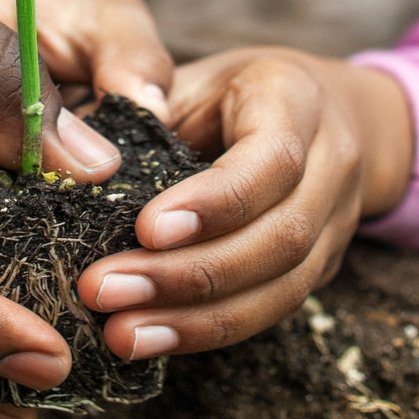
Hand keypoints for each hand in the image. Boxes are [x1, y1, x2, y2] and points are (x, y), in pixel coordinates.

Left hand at [74, 48, 415, 359]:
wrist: (324, 112)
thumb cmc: (233, 92)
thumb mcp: (190, 78)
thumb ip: (145, 108)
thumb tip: (81, 155)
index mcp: (296, 100)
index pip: (272, 159)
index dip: (214, 202)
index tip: (145, 229)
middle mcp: (331, 164)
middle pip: (281, 236)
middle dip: (190, 274)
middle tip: (105, 290)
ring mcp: (336, 222)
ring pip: (282, 288)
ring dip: (197, 319)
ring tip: (122, 333)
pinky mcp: (323, 267)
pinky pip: (274, 310)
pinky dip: (210, 331)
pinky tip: (152, 339)